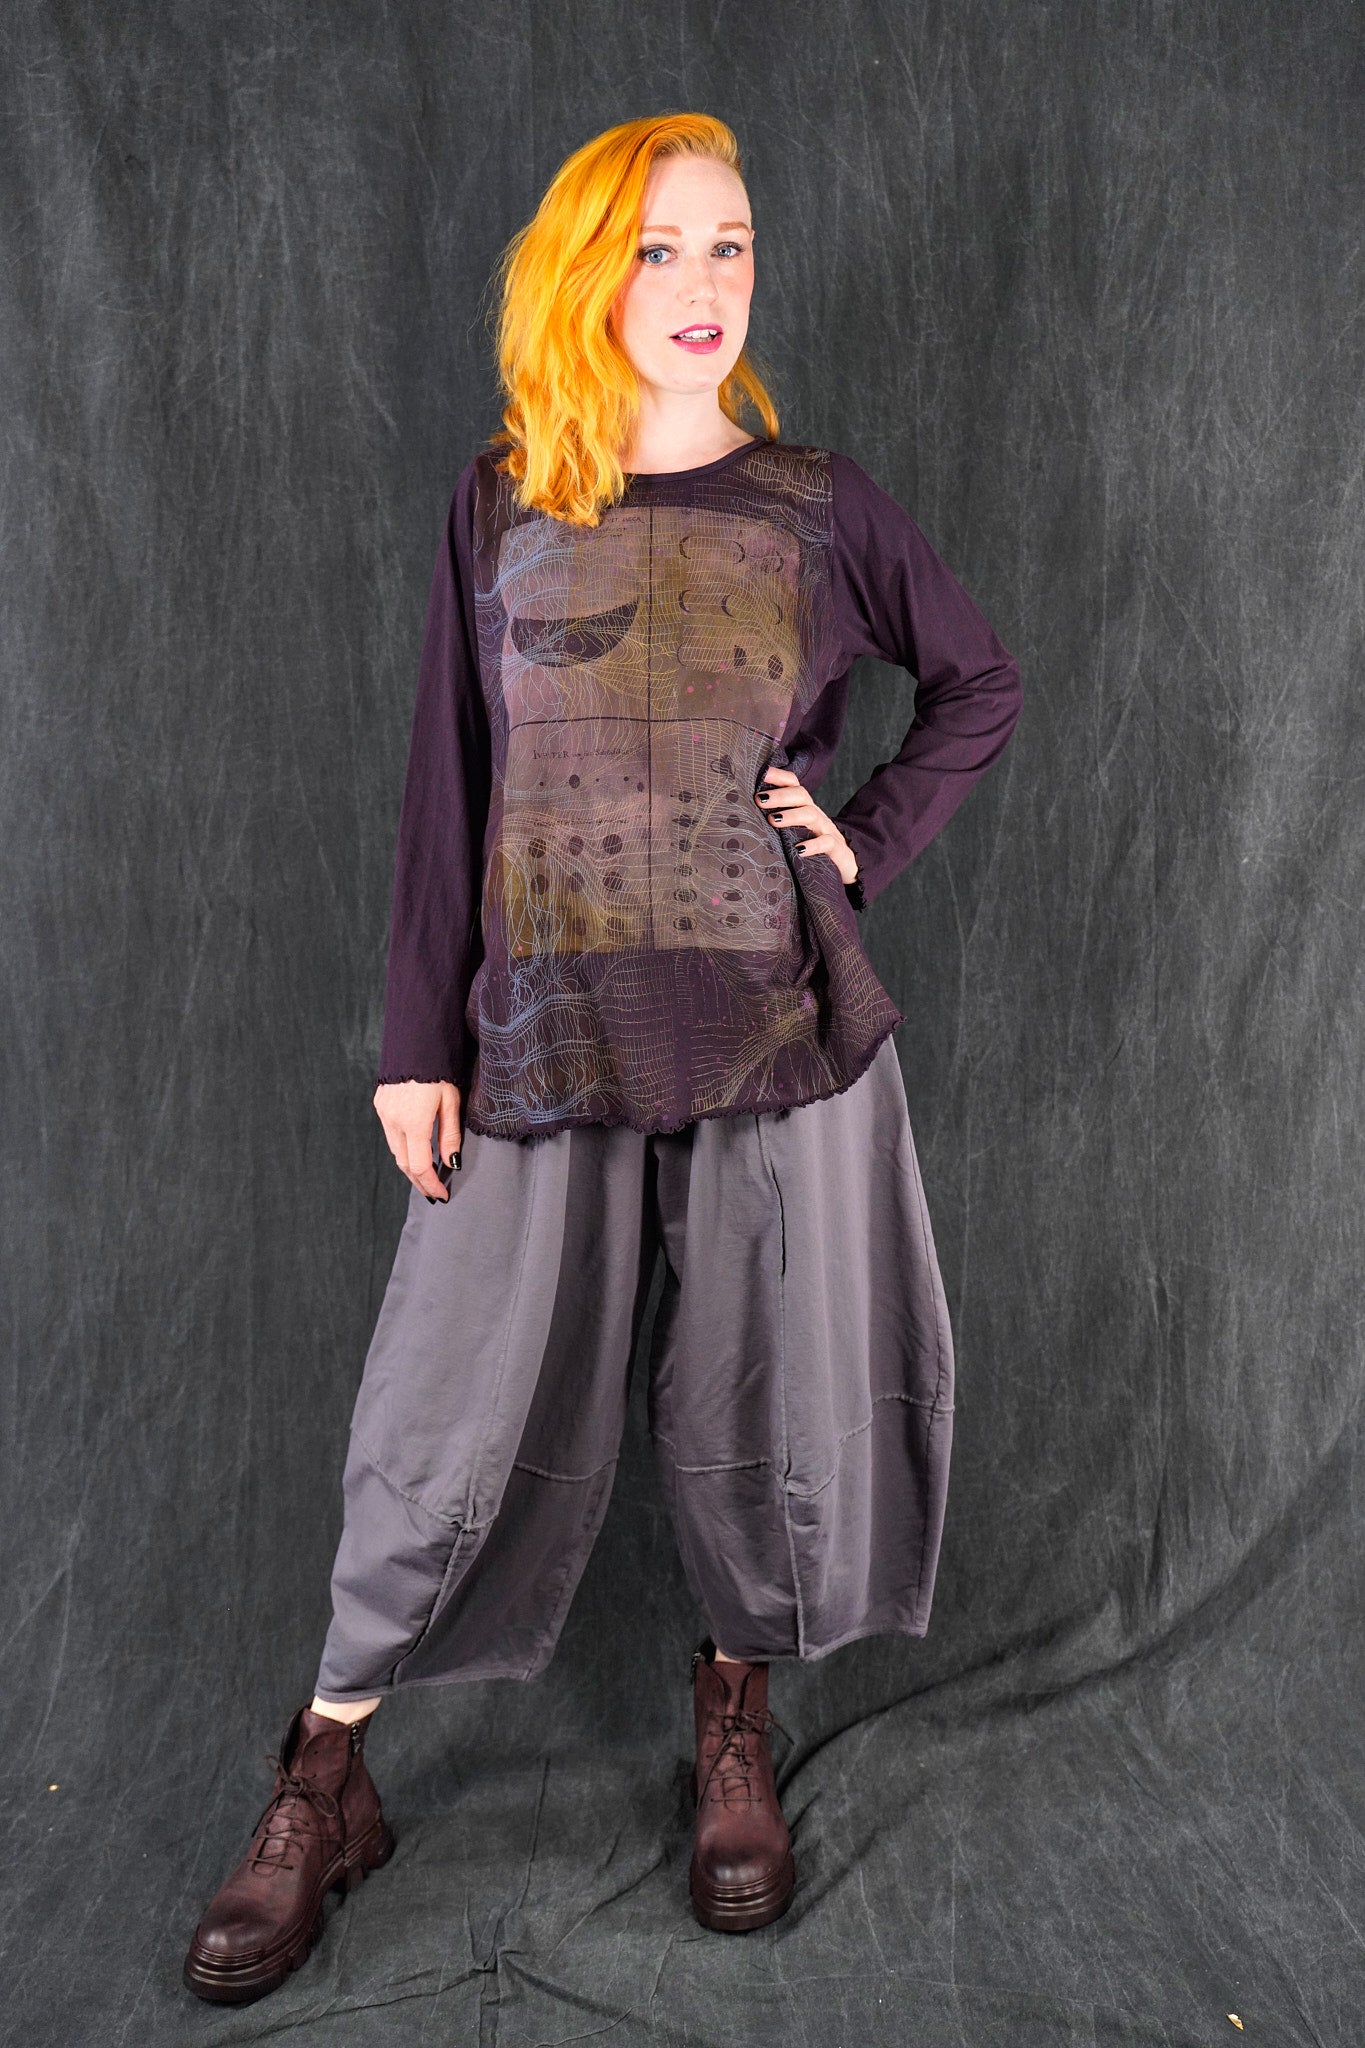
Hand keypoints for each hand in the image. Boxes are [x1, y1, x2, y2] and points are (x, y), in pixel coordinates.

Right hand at [372, 1080, 462, 1201]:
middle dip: (419, 1181)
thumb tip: (450, 1163)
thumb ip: (449, 1136)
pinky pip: (390, 1134)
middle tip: (433, 1192)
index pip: (420, 1166)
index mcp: (413, 1122)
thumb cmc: (440, 1069)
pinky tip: (414, 1150)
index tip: (442, 1195)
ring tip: (426, 1176)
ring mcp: (384, 1113)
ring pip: (394, 1150)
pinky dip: (402, 1147)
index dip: (431, 1184)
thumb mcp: (451, 1102)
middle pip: (404, 1163)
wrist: (415, 1041)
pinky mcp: (380, 1105)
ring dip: (409, 1166)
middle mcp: (394, 1121)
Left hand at [754, 766, 859, 886]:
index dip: (779, 776)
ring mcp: (827, 830)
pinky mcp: (836, 849)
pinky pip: (826, 843)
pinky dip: (813, 845)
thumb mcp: (797, 832)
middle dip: (780, 795)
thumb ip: (779, 822)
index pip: (794, 785)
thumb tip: (746, 815)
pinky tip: (799, 850)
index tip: (761, 774)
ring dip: (792, 815)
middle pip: (801, 795)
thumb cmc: (814, 847)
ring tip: (774, 820)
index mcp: (805, 808)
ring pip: (812, 815)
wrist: (849, 865)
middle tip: (760, 799)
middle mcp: (816, 815)